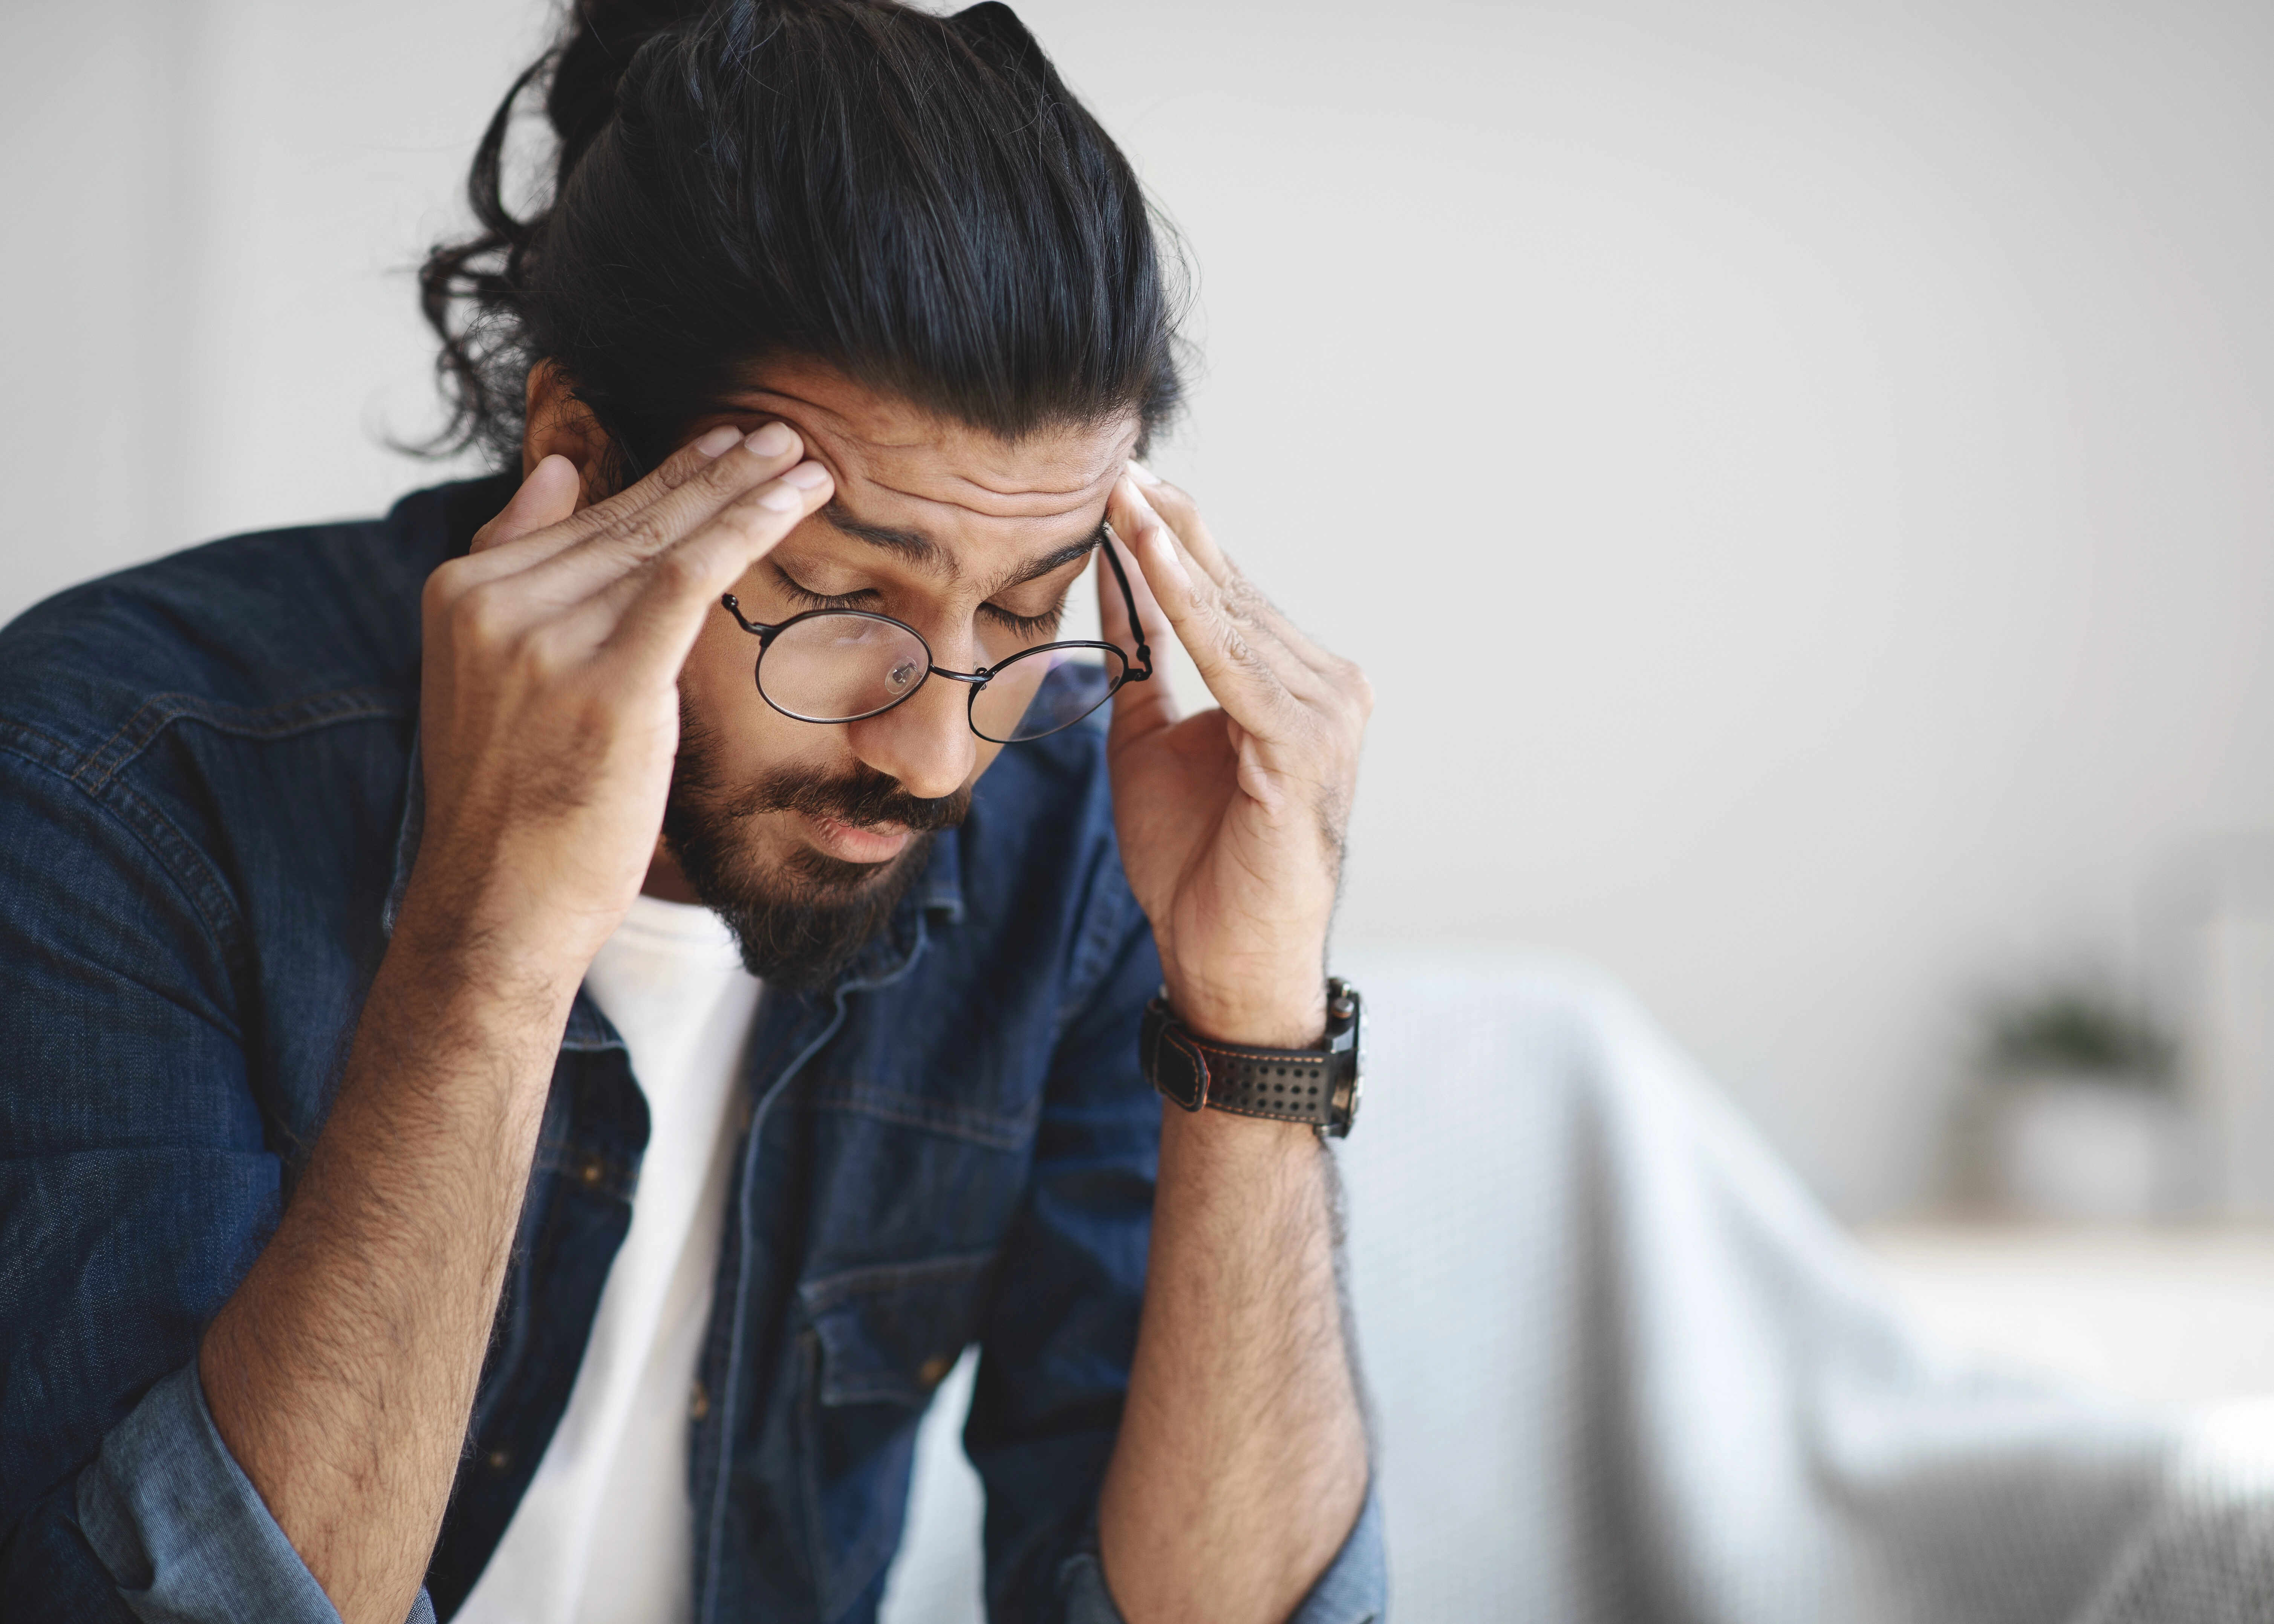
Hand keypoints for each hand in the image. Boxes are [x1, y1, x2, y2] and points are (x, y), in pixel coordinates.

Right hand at [405, 423, 832, 986]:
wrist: (497, 906)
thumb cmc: (514, 804)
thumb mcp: (491, 674)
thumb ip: (517, 569)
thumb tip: (558, 471)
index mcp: (463, 594)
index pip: (585, 518)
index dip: (664, 476)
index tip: (724, 444)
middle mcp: (495, 605)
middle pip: (629, 520)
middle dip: (712, 470)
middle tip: (776, 432)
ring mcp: (546, 641)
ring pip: (664, 539)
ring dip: (743, 491)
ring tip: (802, 459)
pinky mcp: (607, 683)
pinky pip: (689, 578)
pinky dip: (746, 529)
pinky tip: (794, 500)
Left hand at [1100, 466, 1371, 1047]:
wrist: (1224, 960)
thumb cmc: (1195, 864)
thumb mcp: (1148, 740)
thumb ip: (1141, 660)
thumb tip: (1114, 578)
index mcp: (1295, 685)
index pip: (1227, 594)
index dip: (1172, 537)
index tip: (1119, 480)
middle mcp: (1326, 687)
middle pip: (1234, 589)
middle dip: (1170, 524)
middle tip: (1116, 460)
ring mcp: (1325, 714)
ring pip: (1233, 614)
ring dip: (1172, 551)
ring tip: (1122, 492)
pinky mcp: (1302, 745)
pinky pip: (1231, 659)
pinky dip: (1187, 605)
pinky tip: (1146, 555)